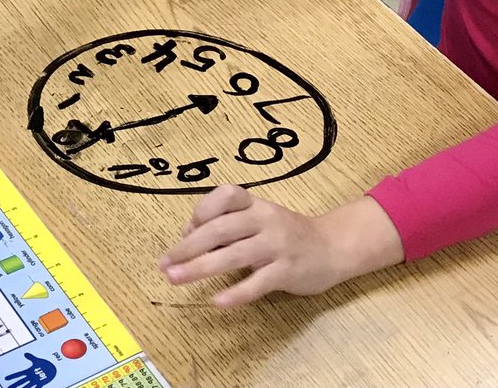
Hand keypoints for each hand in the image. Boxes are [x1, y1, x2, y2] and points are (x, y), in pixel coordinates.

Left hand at [159, 187, 401, 306]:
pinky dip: (236, 293)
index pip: (225, 195)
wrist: (332, 247)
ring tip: (176, 279)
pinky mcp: (287, 271)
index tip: (186, 231)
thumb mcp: (258, 221)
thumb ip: (227, 225)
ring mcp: (277, 245)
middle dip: (189, 246)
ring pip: (234, 254)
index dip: (201, 211)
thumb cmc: (287, 234)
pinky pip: (258, 282)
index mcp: (256, 204)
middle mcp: (265, 219)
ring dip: (201, 267)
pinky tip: (217, 302)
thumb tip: (188, 235)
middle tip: (165, 263)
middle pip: (221, 227)